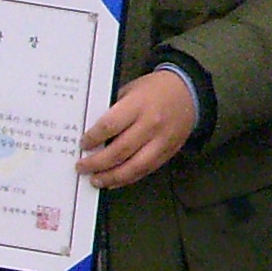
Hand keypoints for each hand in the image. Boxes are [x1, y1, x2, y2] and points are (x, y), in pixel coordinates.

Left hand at [80, 70, 197, 189]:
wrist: (189, 93)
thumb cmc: (156, 89)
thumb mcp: (131, 90)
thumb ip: (114, 110)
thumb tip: (93, 132)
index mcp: (139, 105)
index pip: (110, 125)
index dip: (93, 138)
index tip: (83, 144)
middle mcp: (150, 125)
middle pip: (119, 151)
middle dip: (97, 162)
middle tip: (82, 166)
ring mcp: (161, 142)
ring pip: (133, 167)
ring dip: (111, 177)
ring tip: (95, 180)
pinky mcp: (167, 153)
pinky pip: (145, 171)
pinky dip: (127, 179)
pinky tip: (114, 181)